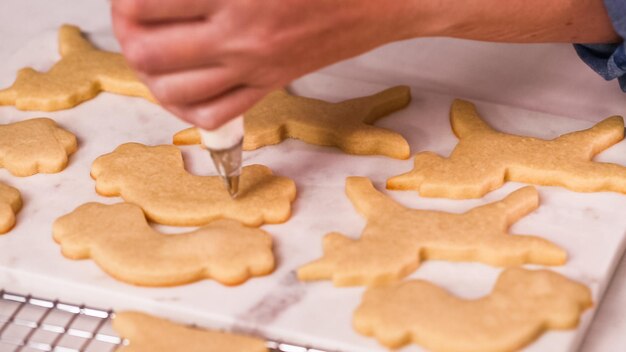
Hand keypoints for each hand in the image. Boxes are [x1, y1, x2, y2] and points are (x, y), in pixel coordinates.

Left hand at [111, 0, 413, 128]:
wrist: (384, 0)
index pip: (149, 4)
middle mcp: (241, 39)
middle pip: (149, 53)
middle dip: (126, 34)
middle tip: (129, 18)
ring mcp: (255, 69)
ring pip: (175, 91)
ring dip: (149, 74)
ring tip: (149, 53)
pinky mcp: (270, 85)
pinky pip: (215, 114)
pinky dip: (186, 107)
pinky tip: (180, 88)